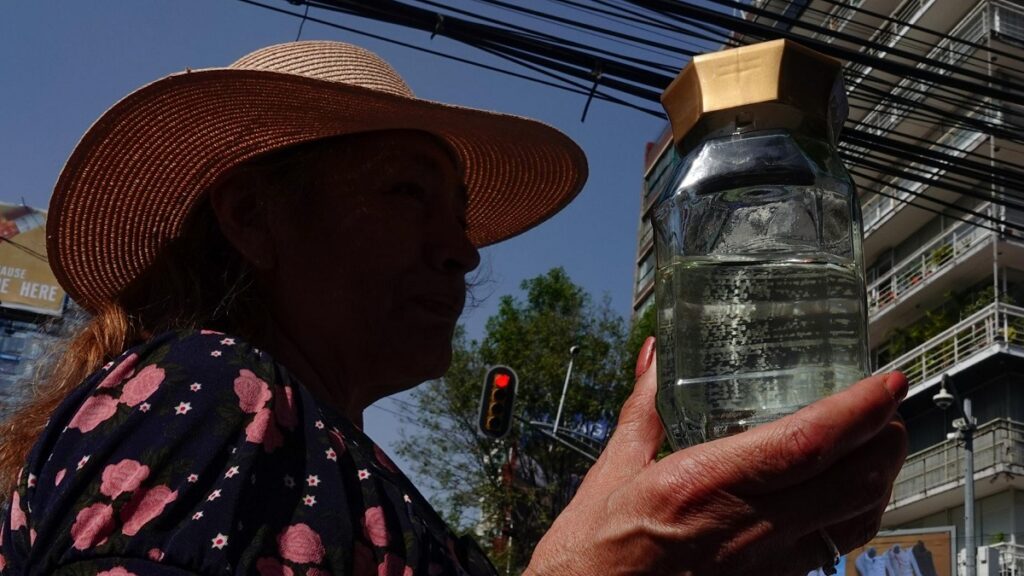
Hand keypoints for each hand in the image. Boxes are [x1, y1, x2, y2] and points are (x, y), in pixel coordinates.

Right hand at [526, 338, 907, 575]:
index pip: (803, 444)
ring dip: (878, 479)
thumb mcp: (611, 473)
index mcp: (699, 487)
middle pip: (849, 484)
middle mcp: (742, 530)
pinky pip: (831, 551)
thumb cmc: (593, 555)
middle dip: (885, 440)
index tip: (885, 382)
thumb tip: (654, 358)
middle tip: (889, 406)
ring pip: (853, 523)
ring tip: (877, 444)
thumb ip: (643, 410)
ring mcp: (762, 567)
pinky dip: (854, 516)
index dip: (856, 411)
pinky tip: (843, 496)